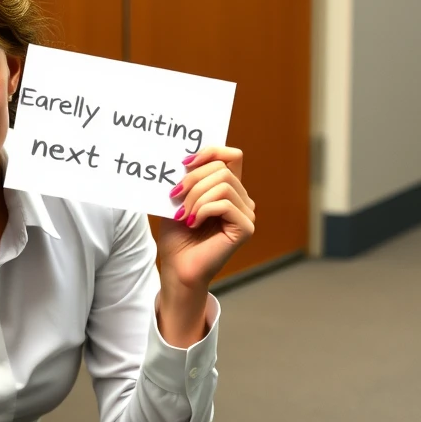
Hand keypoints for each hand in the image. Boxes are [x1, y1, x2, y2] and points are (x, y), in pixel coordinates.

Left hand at [160, 145, 255, 288]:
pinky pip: (225, 204)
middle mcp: (241, 200)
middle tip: (175, 197)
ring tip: (184, 215)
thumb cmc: (176, 240)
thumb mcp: (177, 202)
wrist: (177, 270)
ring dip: (197, 197)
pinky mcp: (245, 228)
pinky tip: (193, 224)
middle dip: (193, 180)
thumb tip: (185, 156)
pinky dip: (204, 210)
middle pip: (222, 169)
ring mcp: (246, 214)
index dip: (210, 151)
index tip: (184, 162)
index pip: (231, 156)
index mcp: (228, 190)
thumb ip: (186, 179)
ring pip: (224, 185)